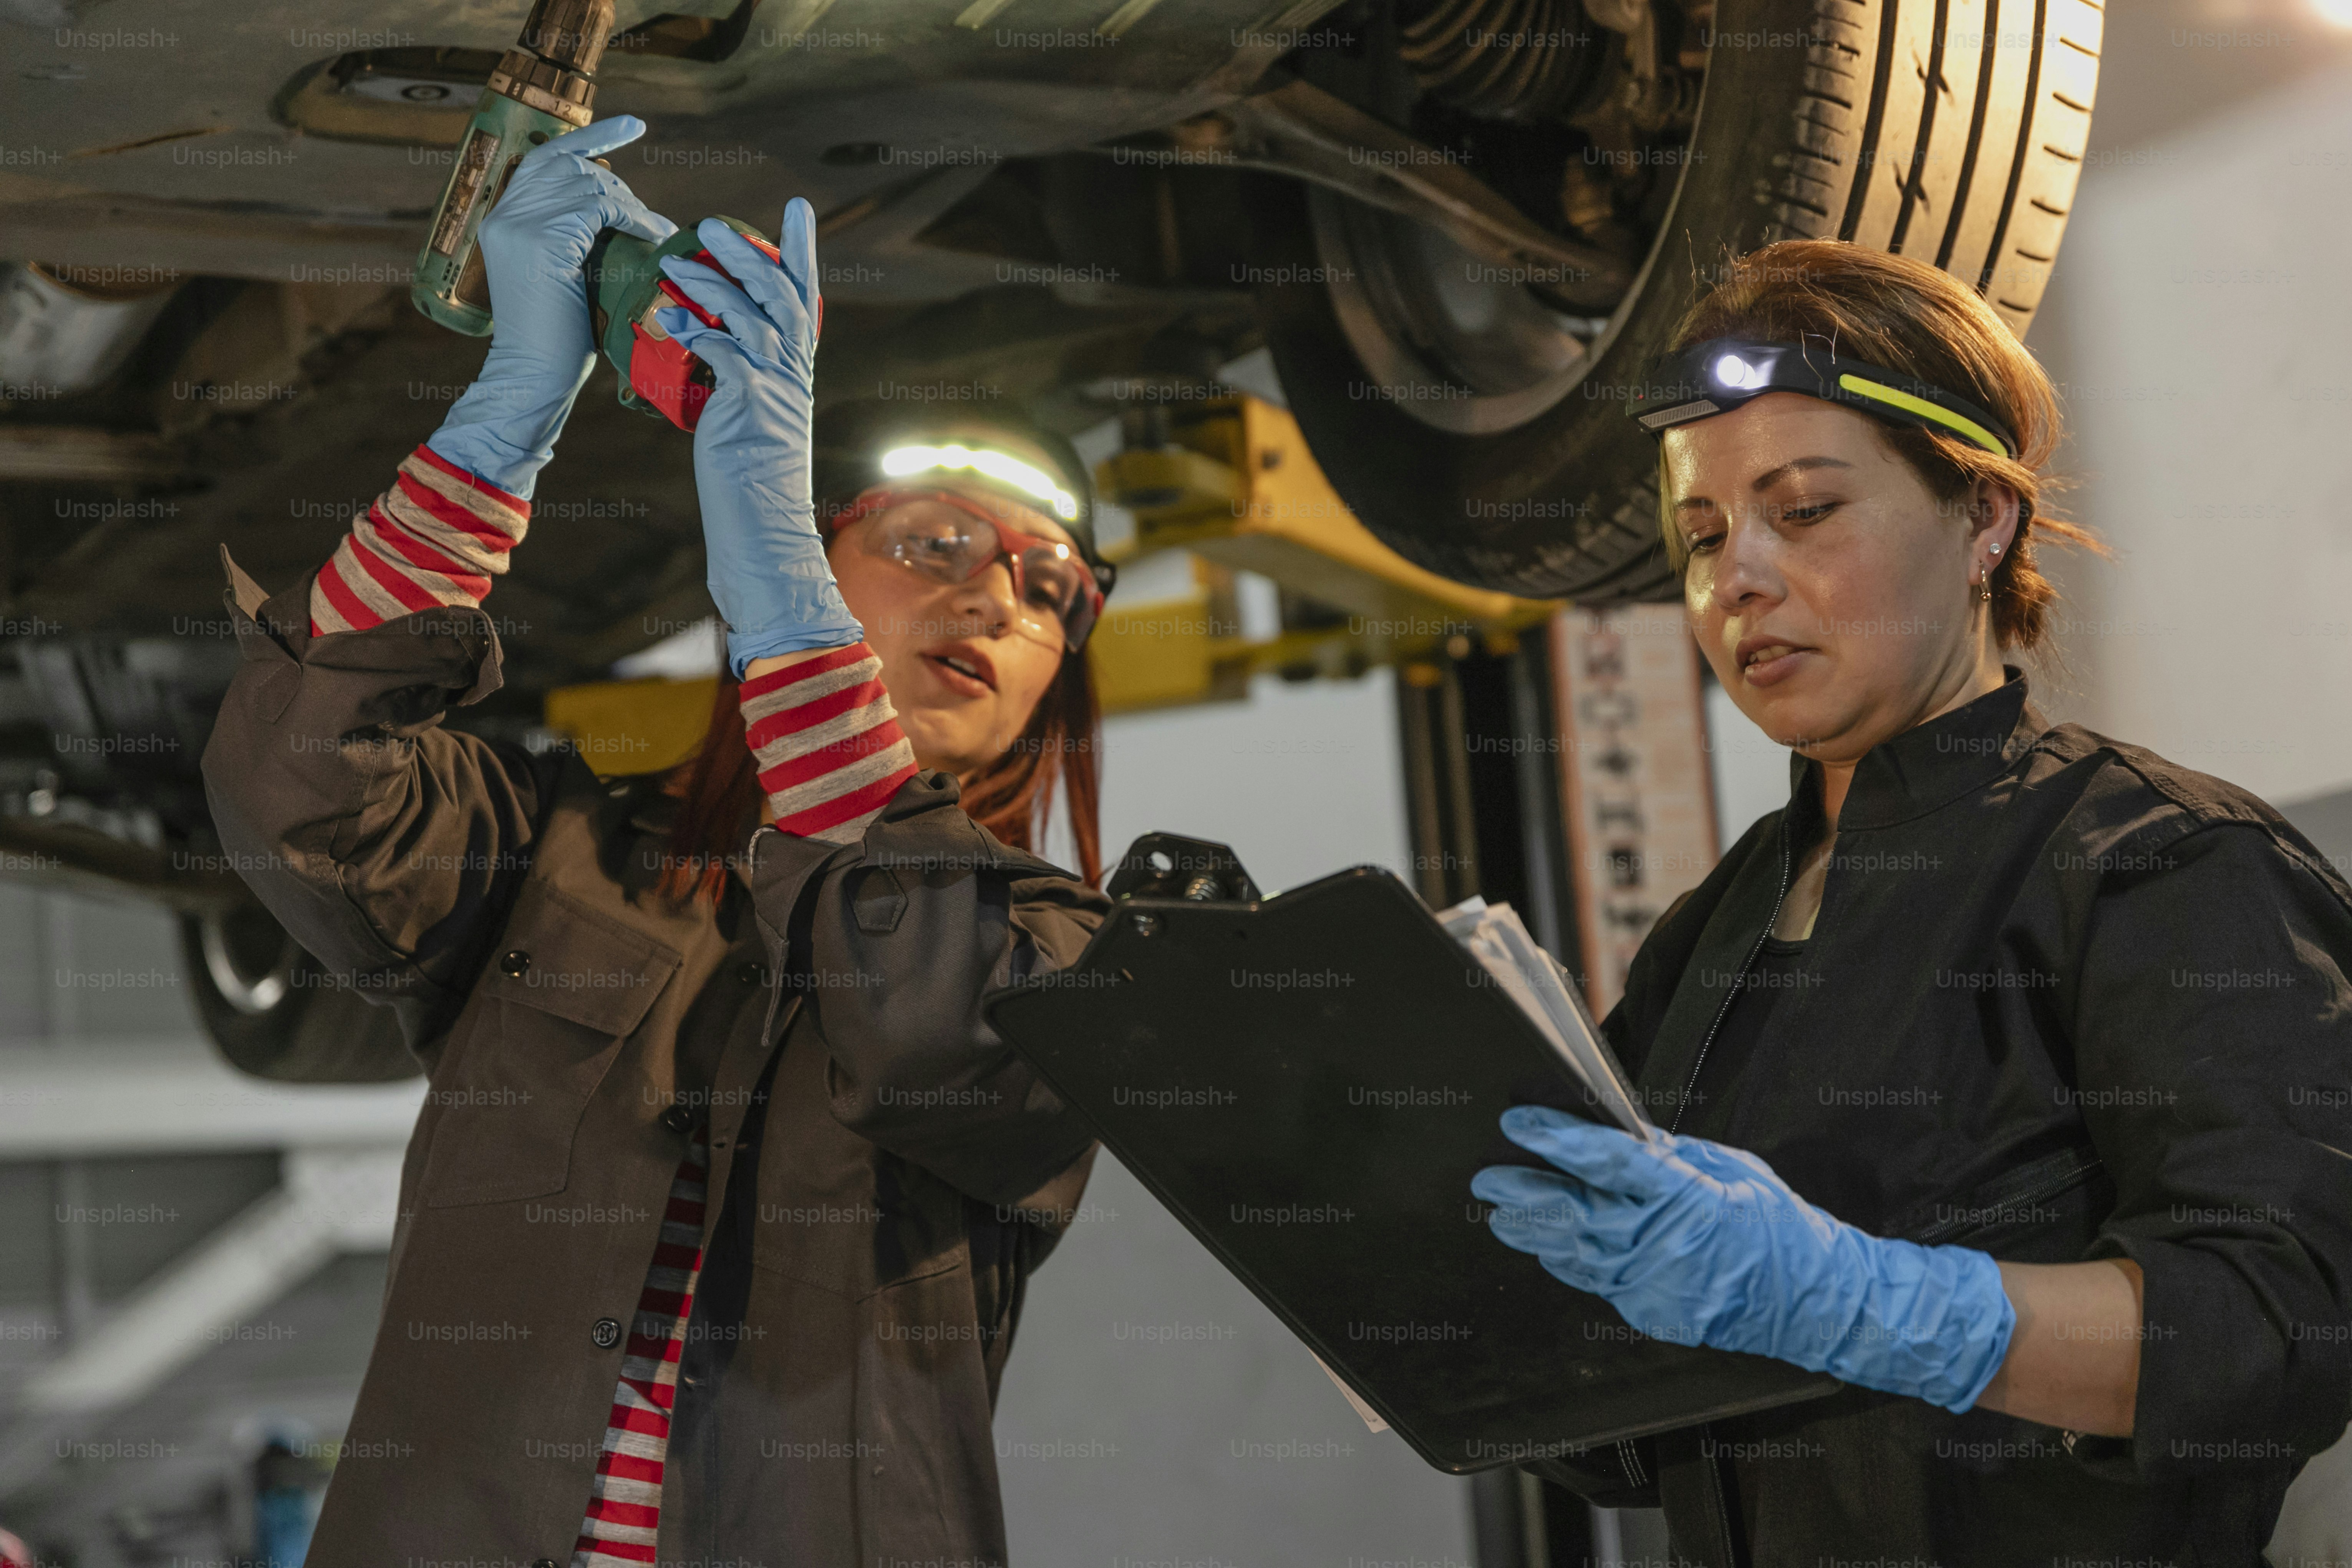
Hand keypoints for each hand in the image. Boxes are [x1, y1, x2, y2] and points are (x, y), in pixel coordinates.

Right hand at [425, 115, 675, 498]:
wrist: (535, 377)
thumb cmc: (558, 340)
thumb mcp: (564, 275)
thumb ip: (575, 236)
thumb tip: (618, 208)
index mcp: (501, 220)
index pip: (545, 157)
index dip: (590, 138)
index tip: (633, 127)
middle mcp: (503, 215)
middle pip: (567, 164)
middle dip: (615, 179)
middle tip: (645, 213)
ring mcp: (519, 225)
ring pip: (587, 183)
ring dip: (629, 203)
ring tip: (654, 231)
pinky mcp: (543, 240)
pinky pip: (598, 206)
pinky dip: (633, 215)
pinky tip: (653, 234)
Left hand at [655, 202, 860, 675]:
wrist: (763, 529)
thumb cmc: (748, 477)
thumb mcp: (746, 416)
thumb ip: (737, 376)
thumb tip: (707, 340)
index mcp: (795, 370)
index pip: (805, 297)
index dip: (803, 250)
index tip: (797, 206)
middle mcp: (794, 373)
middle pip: (782, 294)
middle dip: (750, 252)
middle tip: (711, 223)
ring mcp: (776, 389)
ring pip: (756, 317)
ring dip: (715, 284)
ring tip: (675, 260)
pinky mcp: (752, 408)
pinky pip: (728, 355)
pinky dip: (699, 331)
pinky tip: (669, 317)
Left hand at [1470, 1105, 2015, 1413]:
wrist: (1817, 1300)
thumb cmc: (1779, 1226)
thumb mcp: (1731, 1168)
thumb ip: (1671, 1155)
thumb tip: (1619, 1136)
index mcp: (1684, 1196)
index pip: (1604, 1161)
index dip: (1556, 1139)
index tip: (1519, 1123)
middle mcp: (1661, 1243)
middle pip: (1572, 1213)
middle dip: (1522, 1192)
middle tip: (1486, 1177)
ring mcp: (1653, 1285)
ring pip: (1574, 1254)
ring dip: (1532, 1232)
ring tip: (1501, 1213)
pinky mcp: (1652, 1314)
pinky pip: (1597, 1283)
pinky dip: (1568, 1263)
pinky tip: (1547, 1248)